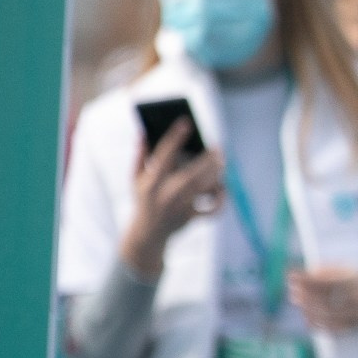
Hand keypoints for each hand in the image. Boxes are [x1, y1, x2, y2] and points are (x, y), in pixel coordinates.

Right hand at [121, 118, 223, 278]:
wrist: (147, 234)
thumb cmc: (144, 200)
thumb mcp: (135, 179)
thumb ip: (140, 156)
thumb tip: (144, 132)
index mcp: (151, 182)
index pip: (164, 155)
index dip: (175, 138)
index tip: (187, 122)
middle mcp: (166, 194)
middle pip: (194, 172)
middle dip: (209, 159)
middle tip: (218, 148)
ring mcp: (180, 208)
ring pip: (206, 188)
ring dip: (217, 175)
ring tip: (221, 164)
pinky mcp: (191, 218)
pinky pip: (212, 209)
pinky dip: (220, 200)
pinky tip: (222, 189)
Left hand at [288, 265, 357, 332]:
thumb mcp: (353, 271)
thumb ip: (331, 271)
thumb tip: (308, 273)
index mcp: (353, 280)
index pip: (323, 279)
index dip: (304, 278)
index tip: (291, 275)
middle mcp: (354, 296)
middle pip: (322, 298)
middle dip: (304, 295)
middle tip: (292, 292)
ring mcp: (356, 312)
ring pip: (326, 314)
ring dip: (309, 310)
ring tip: (299, 305)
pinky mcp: (356, 324)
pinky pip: (334, 327)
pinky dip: (319, 325)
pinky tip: (309, 320)